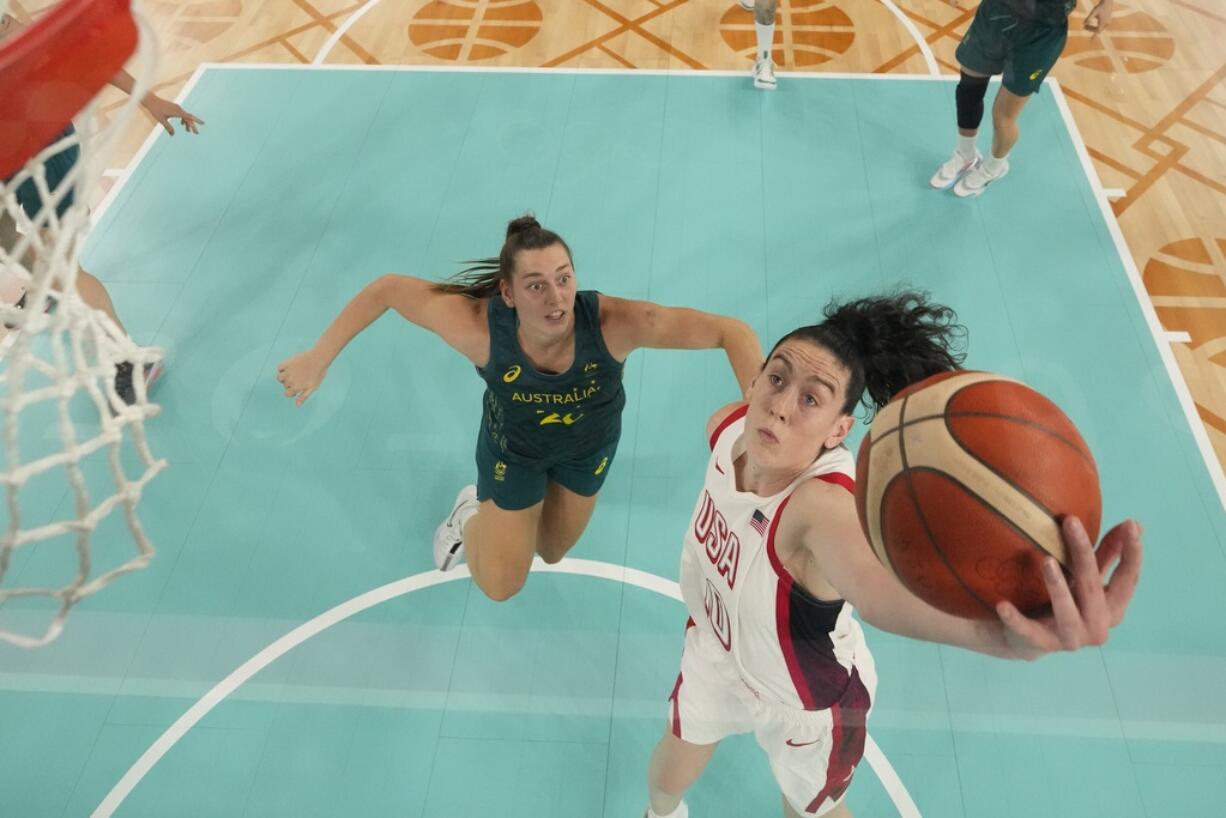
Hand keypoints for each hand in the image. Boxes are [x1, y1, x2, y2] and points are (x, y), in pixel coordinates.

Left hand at [142, 95, 203, 134]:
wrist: (150, 100)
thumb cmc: (155, 110)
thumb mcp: (161, 120)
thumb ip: (168, 128)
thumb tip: (173, 135)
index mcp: (177, 112)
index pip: (189, 117)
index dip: (196, 121)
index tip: (203, 123)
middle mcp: (178, 109)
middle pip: (188, 118)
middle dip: (192, 126)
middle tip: (196, 133)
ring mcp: (177, 108)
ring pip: (185, 116)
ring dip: (187, 124)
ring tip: (188, 131)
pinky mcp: (174, 107)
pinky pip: (182, 114)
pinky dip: (183, 120)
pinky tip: (182, 125)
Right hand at [277, 350, 327, 405]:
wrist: (318, 359)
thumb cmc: (318, 374)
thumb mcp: (313, 387)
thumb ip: (304, 396)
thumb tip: (296, 405)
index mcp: (296, 387)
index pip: (287, 394)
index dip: (291, 392)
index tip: (297, 388)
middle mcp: (290, 380)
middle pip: (284, 385)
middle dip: (289, 384)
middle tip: (299, 378)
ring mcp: (288, 372)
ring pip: (279, 378)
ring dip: (283, 377)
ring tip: (291, 374)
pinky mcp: (287, 363)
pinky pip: (279, 367)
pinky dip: (282, 368)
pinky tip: (289, 367)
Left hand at [997, 516, 1141, 659]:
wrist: (1028, 639)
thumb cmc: (1067, 602)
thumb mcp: (1087, 578)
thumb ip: (1107, 555)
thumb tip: (1134, 524)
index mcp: (1113, 609)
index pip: (1128, 580)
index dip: (1132, 553)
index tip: (1131, 525)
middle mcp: (1097, 626)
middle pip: (1092, 587)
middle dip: (1083, 553)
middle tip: (1071, 522)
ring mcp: (1070, 638)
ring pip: (1066, 611)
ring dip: (1057, 586)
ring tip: (1047, 560)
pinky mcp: (1041, 644)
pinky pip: (1027, 630)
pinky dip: (1015, 619)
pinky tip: (1003, 605)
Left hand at [1084, 0, 1112, 35]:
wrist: (1108, 2)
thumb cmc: (1100, 6)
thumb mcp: (1093, 12)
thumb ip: (1089, 18)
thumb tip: (1083, 24)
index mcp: (1103, 22)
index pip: (1097, 31)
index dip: (1093, 35)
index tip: (1089, 36)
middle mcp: (1106, 23)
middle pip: (1098, 30)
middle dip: (1091, 29)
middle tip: (1084, 26)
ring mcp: (1108, 22)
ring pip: (1100, 28)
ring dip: (1093, 28)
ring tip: (1086, 26)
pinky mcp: (1108, 20)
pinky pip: (1102, 26)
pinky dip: (1097, 26)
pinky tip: (1093, 24)